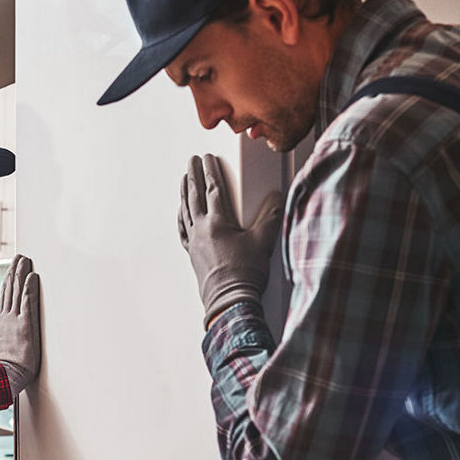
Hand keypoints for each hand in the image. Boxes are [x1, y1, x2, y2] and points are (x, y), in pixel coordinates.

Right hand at [0, 255, 40, 395]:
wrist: (7, 375)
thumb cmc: (8, 367)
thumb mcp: (5, 347)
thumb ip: (7, 336)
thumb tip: (9, 334)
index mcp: (1, 323)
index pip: (5, 297)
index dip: (8, 282)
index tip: (11, 270)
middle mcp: (7, 318)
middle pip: (10, 289)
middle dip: (15, 271)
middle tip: (20, 256)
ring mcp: (15, 320)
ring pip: (18, 291)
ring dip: (22, 273)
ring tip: (25, 259)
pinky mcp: (25, 325)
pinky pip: (27, 302)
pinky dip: (29, 288)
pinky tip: (32, 276)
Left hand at [177, 154, 282, 326]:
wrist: (230, 302)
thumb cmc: (245, 275)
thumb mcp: (264, 241)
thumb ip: (271, 216)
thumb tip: (277, 198)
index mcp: (217, 222)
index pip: (212, 188)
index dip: (211, 170)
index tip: (208, 157)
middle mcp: (201, 230)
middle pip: (194, 196)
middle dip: (192, 175)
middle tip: (191, 161)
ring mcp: (194, 242)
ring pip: (185, 211)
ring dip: (184, 193)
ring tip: (184, 180)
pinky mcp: (193, 255)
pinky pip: (183, 230)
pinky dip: (181, 217)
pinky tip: (182, 214)